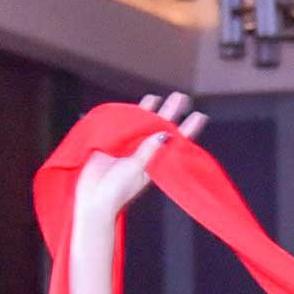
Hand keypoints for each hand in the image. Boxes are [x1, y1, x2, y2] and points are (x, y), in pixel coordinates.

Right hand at [74, 91, 201, 221]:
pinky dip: (133, 114)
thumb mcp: (138, 168)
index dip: (188, 129)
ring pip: (144, 123)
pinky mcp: (114, 142)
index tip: (200, 116)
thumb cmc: (119, 188)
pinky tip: (141, 104)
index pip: (176, 143)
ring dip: (152, 110)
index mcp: (156, 162)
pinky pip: (126, 124)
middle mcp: (146, 152)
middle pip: (161, 128)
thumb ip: (150, 149)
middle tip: (181, 97)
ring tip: (160, 97)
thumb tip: (166, 133)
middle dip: (171, 112)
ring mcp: (130, 146)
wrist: (94, 196)